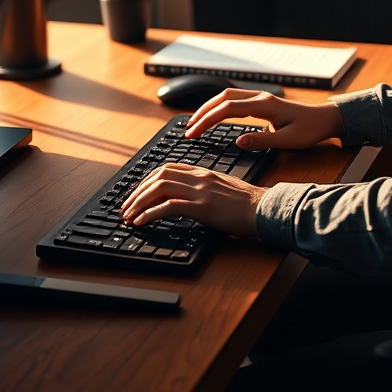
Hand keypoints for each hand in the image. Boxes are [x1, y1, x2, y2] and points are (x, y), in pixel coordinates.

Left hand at [119, 163, 264, 235]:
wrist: (265, 209)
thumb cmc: (249, 205)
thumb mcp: (224, 190)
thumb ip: (206, 189)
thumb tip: (190, 199)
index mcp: (204, 172)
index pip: (168, 168)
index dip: (148, 179)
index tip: (137, 192)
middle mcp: (199, 177)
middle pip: (158, 176)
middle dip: (137, 191)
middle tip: (126, 207)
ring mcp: (199, 191)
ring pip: (159, 188)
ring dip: (138, 202)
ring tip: (128, 216)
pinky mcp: (201, 206)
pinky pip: (168, 206)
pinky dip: (149, 214)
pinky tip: (141, 222)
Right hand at [186, 89, 343, 150]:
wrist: (325, 119)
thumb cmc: (309, 130)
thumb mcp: (287, 141)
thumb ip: (262, 141)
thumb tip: (238, 141)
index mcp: (264, 105)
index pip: (227, 108)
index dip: (207, 120)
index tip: (193, 133)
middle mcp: (260, 97)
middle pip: (222, 98)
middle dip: (202, 112)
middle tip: (188, 130)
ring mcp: (260, 97)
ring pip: (226, 95)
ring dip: (208, 107)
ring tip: (194, 123)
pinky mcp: (261, 101)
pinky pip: (234, 99)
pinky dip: (219, 106)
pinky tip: (213, 116)